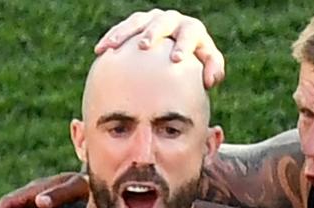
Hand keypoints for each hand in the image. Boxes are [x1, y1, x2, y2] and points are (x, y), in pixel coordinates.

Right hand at [93, 9, 225, 87]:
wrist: (177, 55)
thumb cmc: (194, 65)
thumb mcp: (206, 68)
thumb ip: (213, 71)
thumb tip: (210, 80)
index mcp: (192, 30)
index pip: (190, 33)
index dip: (184, 44)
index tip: (176, 59)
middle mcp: (172, 20)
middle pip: (162, 22)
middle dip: (153, 33)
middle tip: (144, 46)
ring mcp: (153, 19)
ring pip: (138, 21)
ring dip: (124, 33)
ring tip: (112, 46)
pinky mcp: (137, 23)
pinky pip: (122, 27)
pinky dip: (111, 38)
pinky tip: (100, 50)